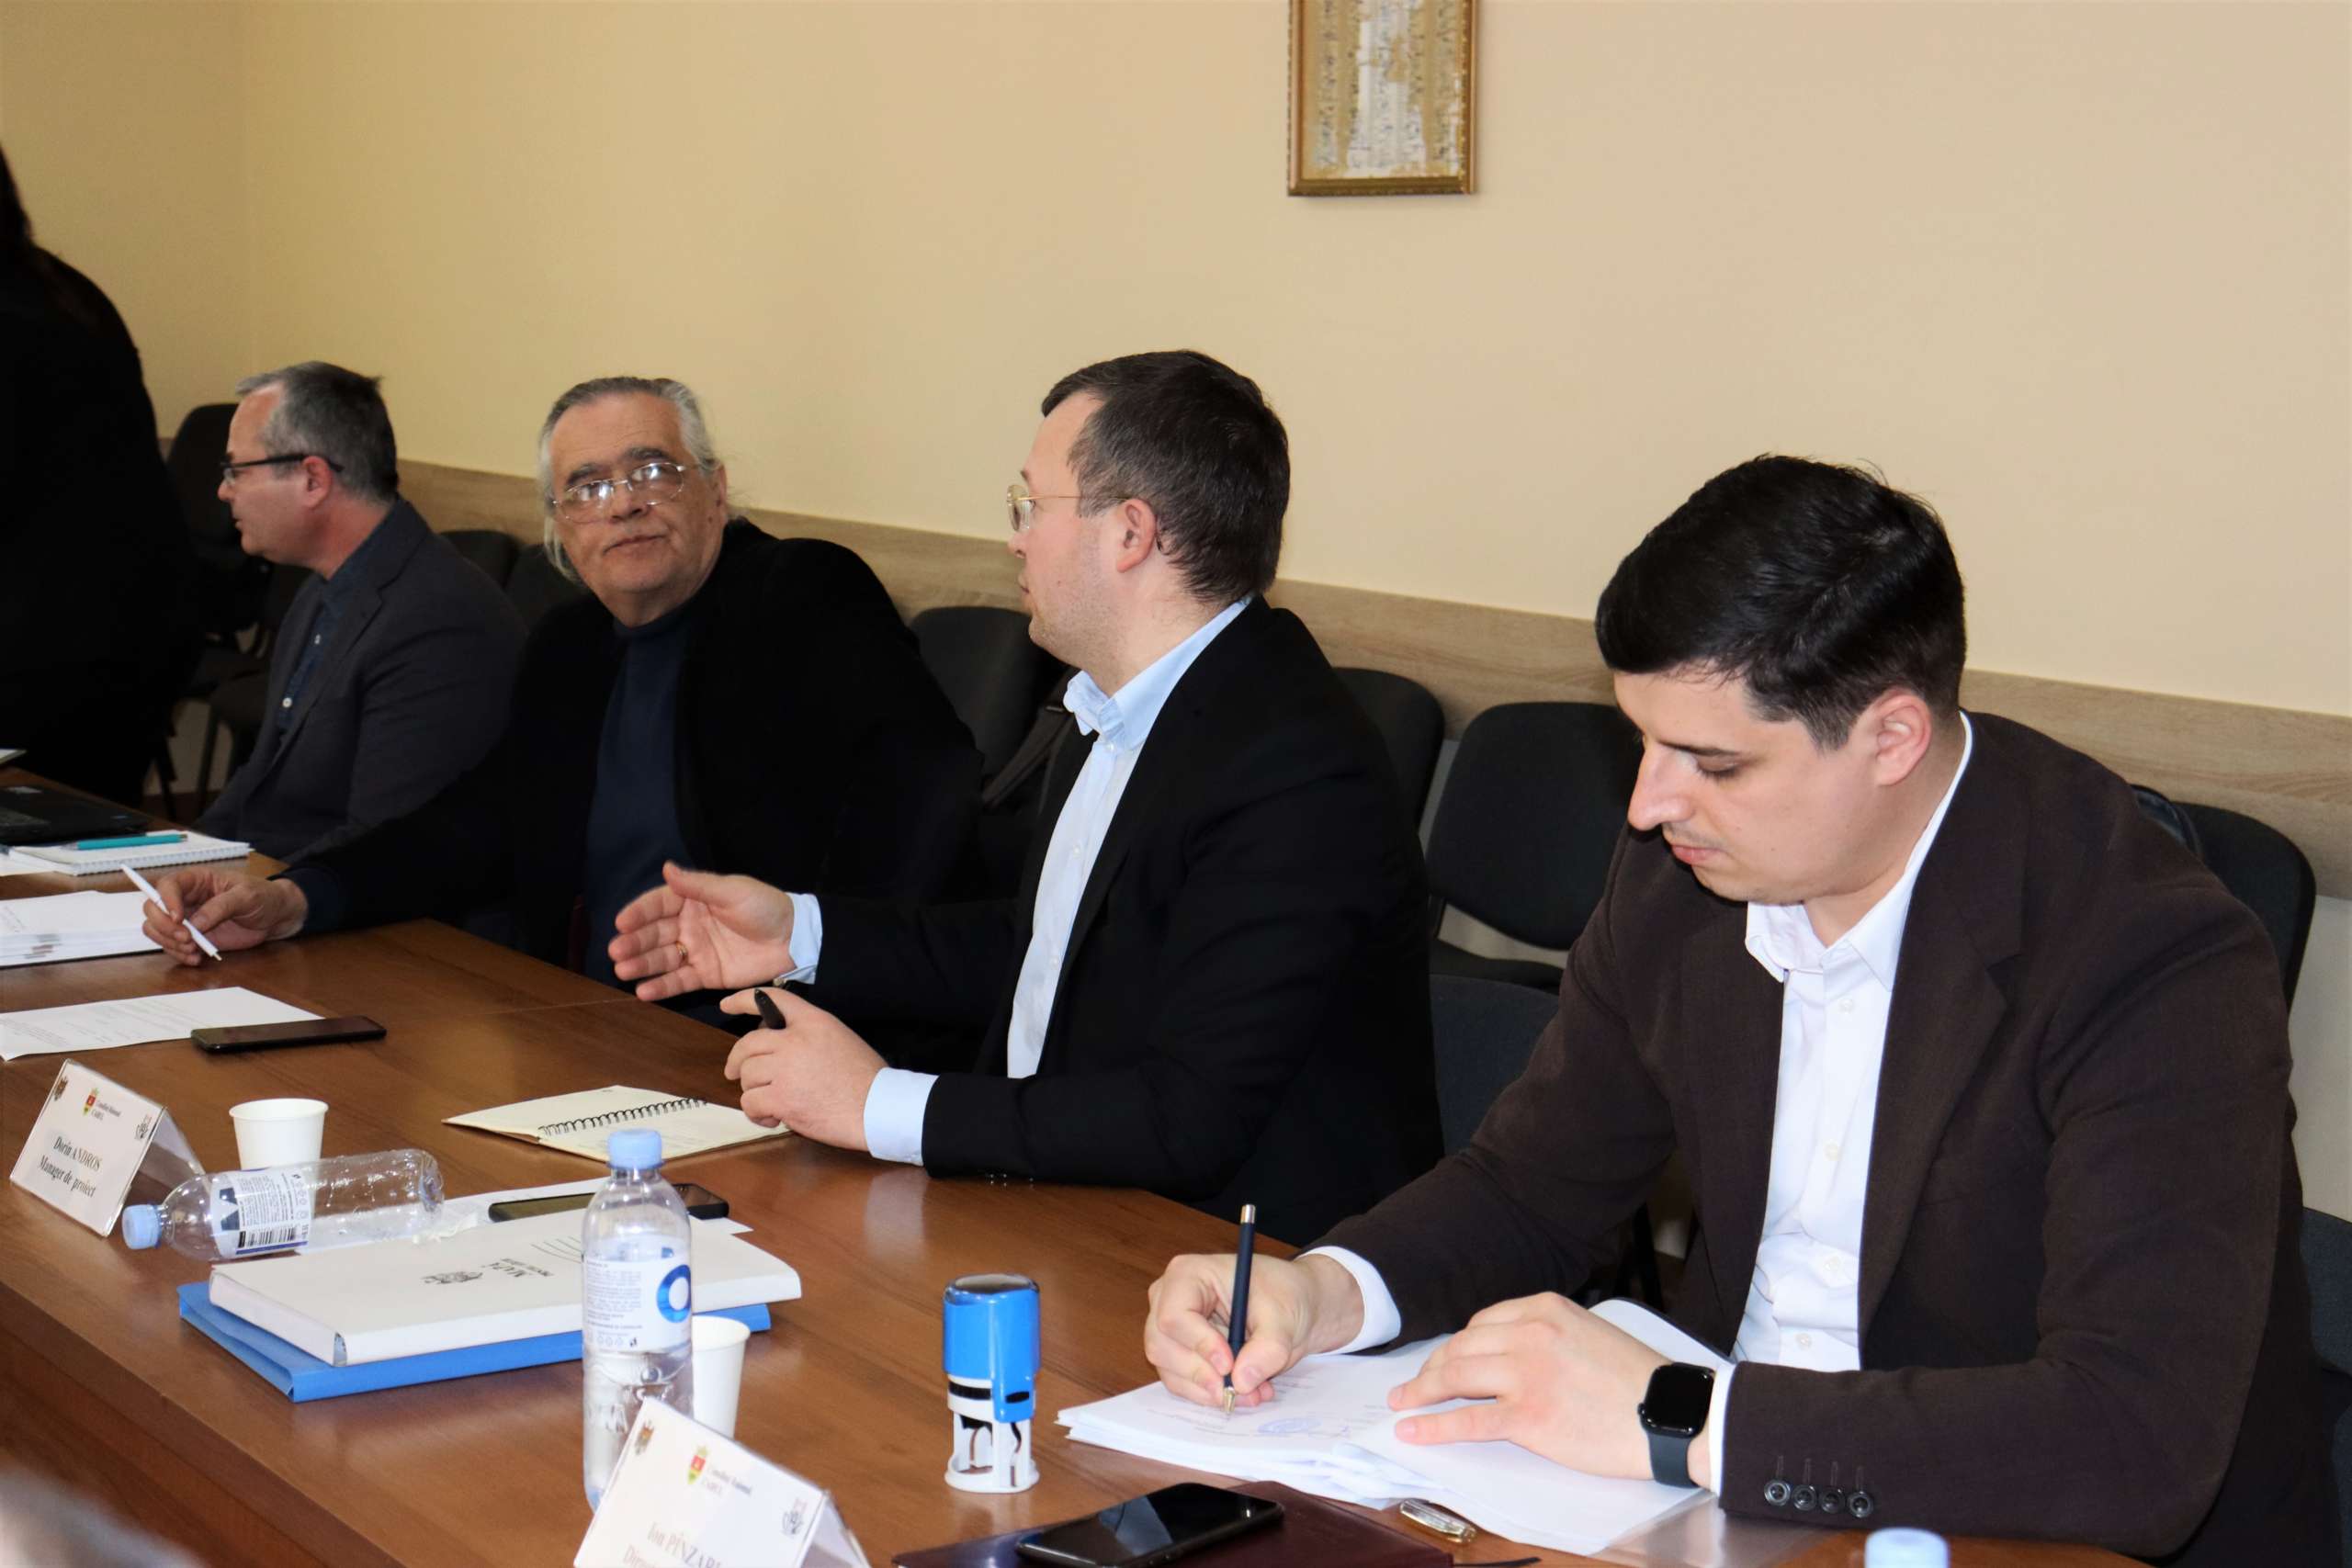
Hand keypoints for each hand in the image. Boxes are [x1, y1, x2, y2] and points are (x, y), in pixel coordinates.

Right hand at [139, 868, 306, 964]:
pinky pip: (171, 946)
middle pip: (153, 909)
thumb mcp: (247, 896)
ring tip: (193, 950)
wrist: (275, 917)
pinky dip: (179, 955)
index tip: (178, 919)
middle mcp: (185, 899)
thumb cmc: (263, 897)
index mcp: (196, 880)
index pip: (167, 885)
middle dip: (164, 926)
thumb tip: (196, 923)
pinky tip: (196, 958)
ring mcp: (186, 919)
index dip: (165, 901)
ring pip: (156, 930)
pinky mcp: (192, 937)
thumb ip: (221, 907)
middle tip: (187, 939)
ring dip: (169, 943)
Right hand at [610, 862, 795, 1000]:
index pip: (658, 904)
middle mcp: (688, 925)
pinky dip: (661, 987)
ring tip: (622, 971)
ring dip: (641, 964)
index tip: (621, 922)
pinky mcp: (706, 974)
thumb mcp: (732, 891)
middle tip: (615, 951)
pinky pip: (679, 981)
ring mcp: (695, 951)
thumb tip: (666, 868)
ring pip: (662, 958)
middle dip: (634, 942)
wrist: (794, 939)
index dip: (639, 913)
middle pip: (654, 933)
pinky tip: (643, 991)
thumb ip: (698, 885)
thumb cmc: (764, 907)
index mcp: (693, 900)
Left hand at [718, 987, 879, 1149]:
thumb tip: (778, 1046)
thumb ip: (808, 1036)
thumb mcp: (840, 1039)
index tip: (727, 1005)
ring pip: (747, 1076)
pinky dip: (756, 1113)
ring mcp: (786, 1069)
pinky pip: (750, 1102)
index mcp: (813, 1022)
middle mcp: (794, 1040)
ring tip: (771, 1103)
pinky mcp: (781, 1098)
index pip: (772, 1000)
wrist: (878, 1107)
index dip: (743, 1001)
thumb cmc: (866, 1078)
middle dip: (736, 1061)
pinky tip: (773, 1118)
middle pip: (748, 1044)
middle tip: (734, 1072)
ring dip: (753, 1091)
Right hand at [1144, 1253, 1366, 1409]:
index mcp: (1189, 1275)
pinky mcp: (1180, 1355)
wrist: (1294, 1307)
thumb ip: (1267, 1348)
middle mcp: (1170, 1300)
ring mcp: (1172, 1330)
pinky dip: (1210, 1394)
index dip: (1198, 1343)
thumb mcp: (1284, 1317)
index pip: (1174, 1315)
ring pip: (1169, 1370)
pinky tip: (1243, 1390)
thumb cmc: (1285, 1295)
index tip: (1228, 1364)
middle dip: (1201, 1374)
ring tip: (1252, 1392)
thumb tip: (1241, 1382)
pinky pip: (1181, 1383)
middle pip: (1163, 1346)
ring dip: (1209, 1389)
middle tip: (1238, 1390)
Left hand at [1387, 1292, 1678, 1483]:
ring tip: (1404, 1404)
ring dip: (1422, 1392)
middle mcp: (1530, 1333)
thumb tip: (1506, 1349)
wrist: (1670, 1414)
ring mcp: (1527, 1374)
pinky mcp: (1528, 1416)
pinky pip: (1468, 1419)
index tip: (1444, 1361)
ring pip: (1456, 1377)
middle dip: (1431, 1368)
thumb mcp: (1588, 1330)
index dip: (1457, 1346)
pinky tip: (1413, 1429)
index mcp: (1545, 1308)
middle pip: (1462, 1347)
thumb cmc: (1635, 1379)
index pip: (1482, 1323)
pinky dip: (1434, 1426)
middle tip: (1413, 1386)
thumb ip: (1545, 1332)